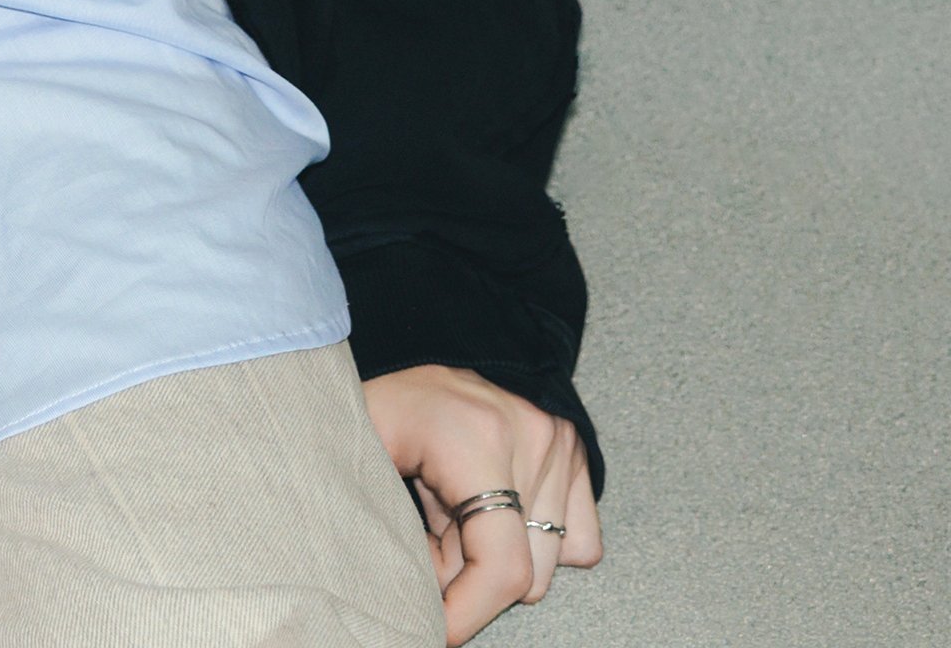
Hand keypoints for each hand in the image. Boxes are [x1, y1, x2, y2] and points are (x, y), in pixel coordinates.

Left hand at [361, 363, 601, 640]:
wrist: (435, 334)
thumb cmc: (392, 396)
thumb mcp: (368, 446)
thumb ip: (390, 523)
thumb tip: (417, 599)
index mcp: (476, 438)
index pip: (499, 564)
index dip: (466, 613)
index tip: (435, 629)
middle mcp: (532, 440)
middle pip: (523, 575)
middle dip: (469, 578)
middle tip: (429, 539)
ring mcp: (563, 447)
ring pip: (549, 567)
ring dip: (499, 558)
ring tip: (455, 515)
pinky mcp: (580, 455)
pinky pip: (582, 545)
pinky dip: (538, 545)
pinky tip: (493, 510)